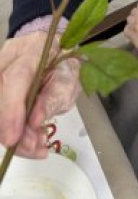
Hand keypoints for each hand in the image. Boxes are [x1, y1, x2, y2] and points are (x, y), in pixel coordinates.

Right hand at [0, 34, 80, 155]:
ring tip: (37, 147)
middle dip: (12, 130)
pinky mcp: (0, 87)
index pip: (14, 79)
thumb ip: (54, 99)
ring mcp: (0, 71)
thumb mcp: (70, 82)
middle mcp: (8, 59)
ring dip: (14, 134)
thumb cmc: (63, 67)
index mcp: (31, 50)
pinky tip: (31, 142)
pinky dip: (15, 131)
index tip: (13, 139)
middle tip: (33, 148)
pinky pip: (2, 113)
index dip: (11, 110)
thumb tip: (35, 121)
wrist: (57, 55)